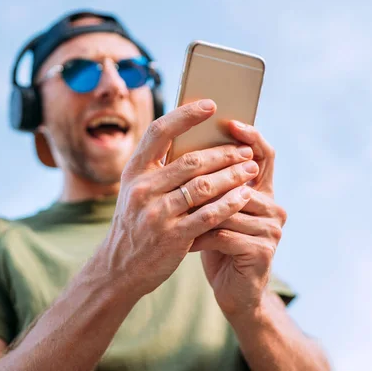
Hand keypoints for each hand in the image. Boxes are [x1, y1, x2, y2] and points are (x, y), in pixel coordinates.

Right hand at [98, 100, 259, 297]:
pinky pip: (209, 215)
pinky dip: (230, 203)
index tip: (211, 105)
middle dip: (224, 153)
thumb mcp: (136, 191)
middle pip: (191, 160)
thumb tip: (197, 143)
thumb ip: (159, 169)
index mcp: (134, 171)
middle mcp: (142, 189)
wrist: (120, 267)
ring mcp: (156, 214)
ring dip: (233, 176)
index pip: (159, 132)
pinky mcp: (172, 237)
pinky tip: (244, 195)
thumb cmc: (136, 223)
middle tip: (246, 150)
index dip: (185, 115)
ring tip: (251, 169)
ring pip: (204, 187)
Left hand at [189, 120, 286, 317]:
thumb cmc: (218, 244)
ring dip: (199, 210)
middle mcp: (273, 206)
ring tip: (173, 209)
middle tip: (179, 166)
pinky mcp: (264, 251)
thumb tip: (180, 147)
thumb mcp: (213, 211)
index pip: (264, 154)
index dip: (250, 136)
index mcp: (263, 191)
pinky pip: (226, 235)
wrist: (234, 291)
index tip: (228, 121)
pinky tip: (183, 240)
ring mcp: (272, 229)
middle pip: (242, 179)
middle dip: (210, 175)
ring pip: (229, 208)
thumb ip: (209, 184)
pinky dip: (200, 238)